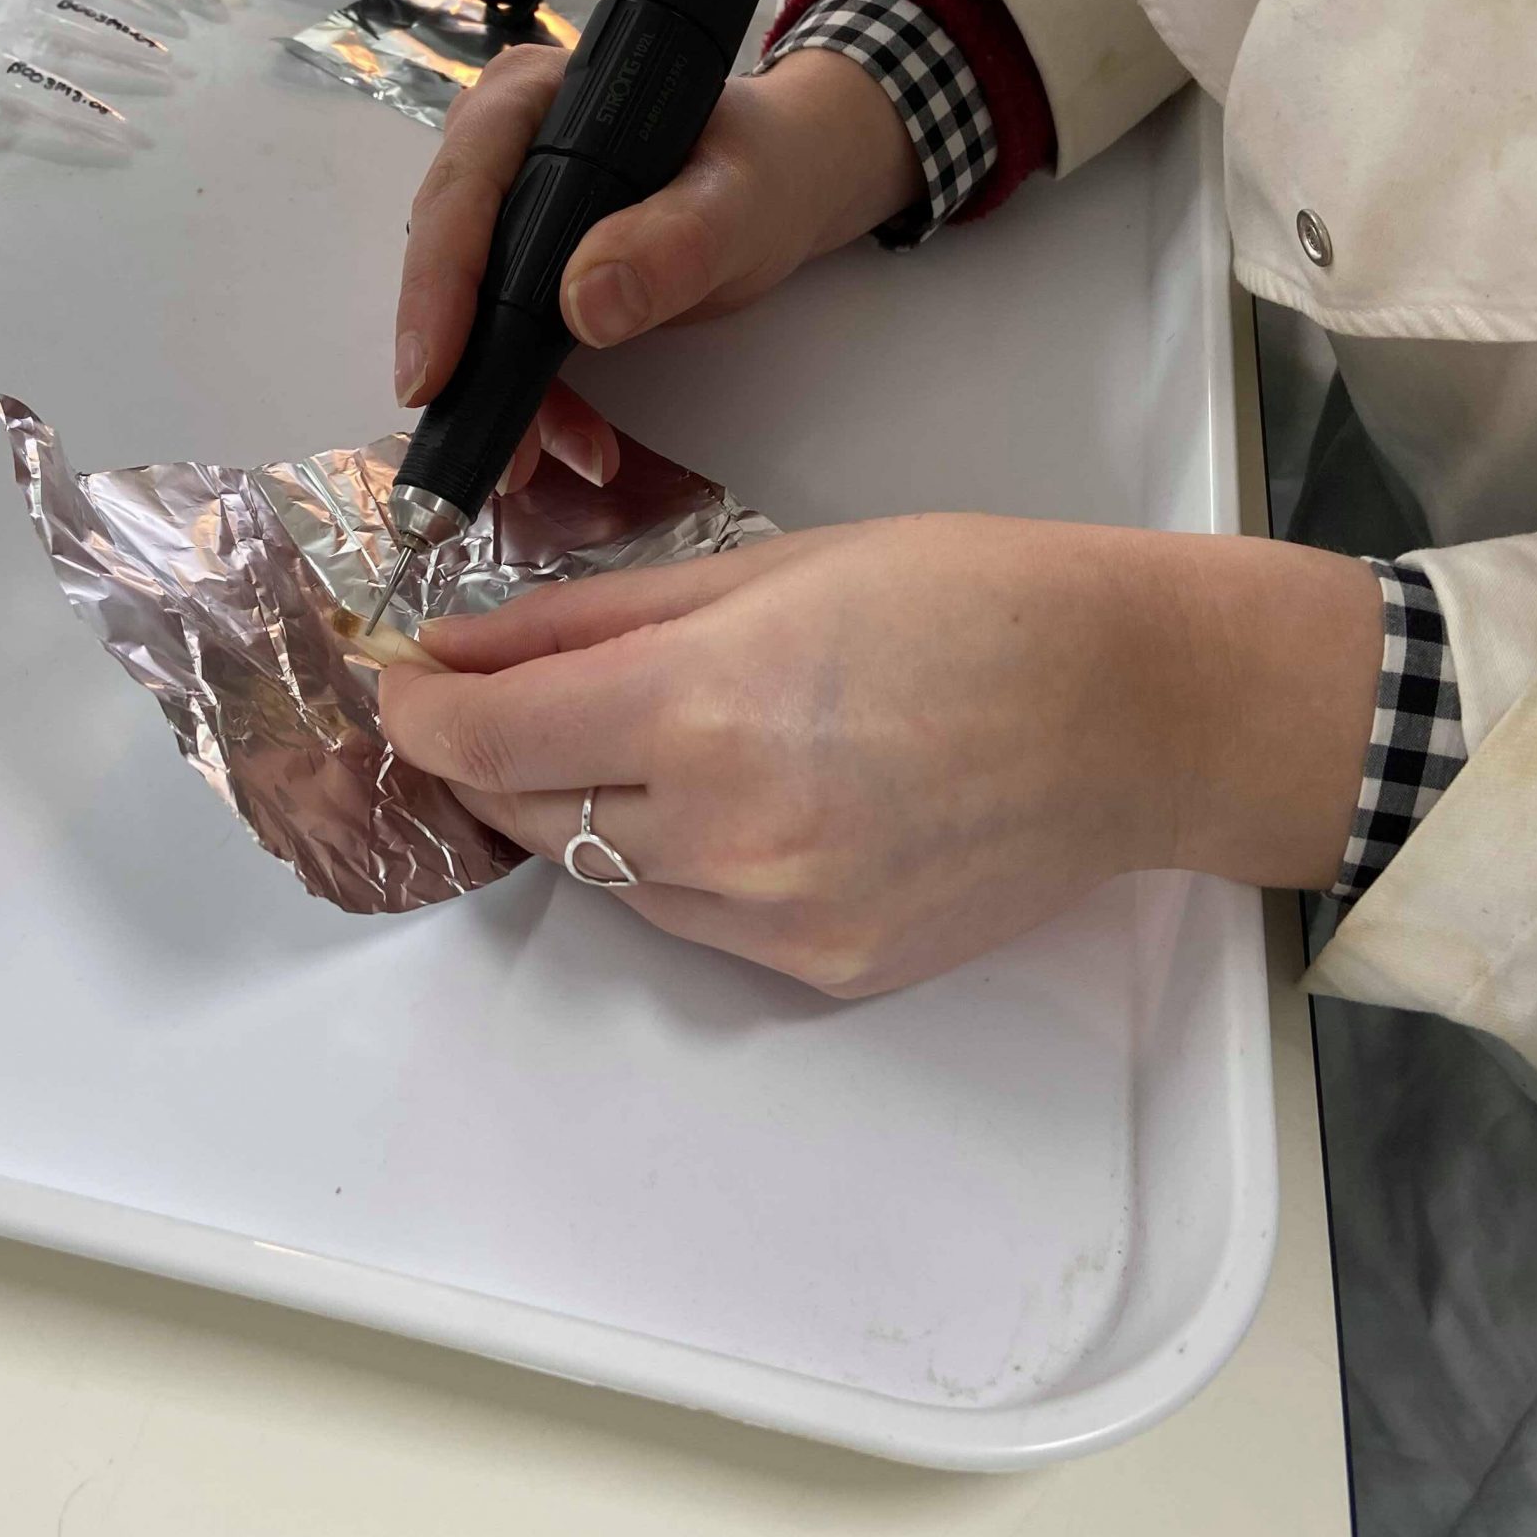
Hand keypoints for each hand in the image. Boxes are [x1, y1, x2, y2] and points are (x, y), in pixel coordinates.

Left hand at [379, 518, 1383, 995]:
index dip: (420, 715)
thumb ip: (596, 616)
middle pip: (530, 813)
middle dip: (488, 757)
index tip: (400, 688)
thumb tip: (466, 648)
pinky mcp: (826, 970)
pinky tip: (725, 797)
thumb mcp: (770, 566)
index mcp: (705, 707)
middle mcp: (726, 833)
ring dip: (579, 808)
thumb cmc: (972, 598)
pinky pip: (691, 922)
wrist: (1135, 711)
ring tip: (635, 736)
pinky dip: (668, 862)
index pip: (490, 740)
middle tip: (491, 701)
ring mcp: (778, 919)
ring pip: (606, 876)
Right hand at [392, 44, 921, 493]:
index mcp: (537, 99)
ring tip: (527, 467)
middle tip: (473, 445)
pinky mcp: (530, 270)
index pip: (465, 183)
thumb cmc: (764, 169)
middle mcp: (504, 149)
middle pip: (450, 254)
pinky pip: (512, 341)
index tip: (432, 371)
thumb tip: (584, 303)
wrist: (789, 186)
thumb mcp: (741, 200)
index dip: (439, 280)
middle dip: (459, 359)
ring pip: (474, 311)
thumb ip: (676, 241)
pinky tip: (574, 444)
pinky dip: (536, 401)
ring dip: (498, 395)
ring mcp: (511, 211)